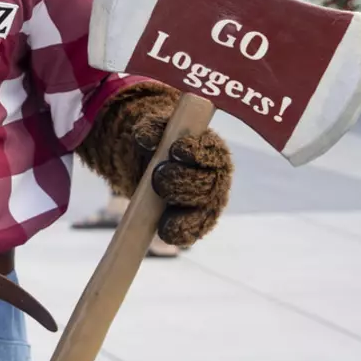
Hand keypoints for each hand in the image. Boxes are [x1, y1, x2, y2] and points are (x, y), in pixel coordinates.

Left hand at [147, 130, 232, 246]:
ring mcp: (208, 201)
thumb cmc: (158, 143)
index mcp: (211, 149)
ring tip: (162, 205)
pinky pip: (193, 230)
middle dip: (182, 180)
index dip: (196, 151)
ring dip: (181, 207)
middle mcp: (215, 177)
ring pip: (202, 209)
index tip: (176, 150)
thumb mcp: (154, 130)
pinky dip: (180, 232)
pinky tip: (166, 230)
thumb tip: (145, 138)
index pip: (212, 150)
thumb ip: (152, 128)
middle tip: (158, 176)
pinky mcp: (197, 221)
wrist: (150, 165)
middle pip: (206, 183)